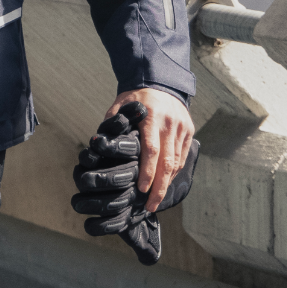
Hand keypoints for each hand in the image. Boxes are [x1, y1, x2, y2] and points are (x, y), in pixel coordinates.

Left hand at [105, 87, 193, 211]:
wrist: (161, 81)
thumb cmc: (136, 98)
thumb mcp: (120, 106)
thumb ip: (111, 126)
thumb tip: (98, 146)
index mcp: (151, 116)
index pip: (151, 150)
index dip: (148, 172)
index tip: (142, 190)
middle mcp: (170, 123)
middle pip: (167, 162)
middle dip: (159, 187)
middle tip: (151, 206)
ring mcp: (182, 127)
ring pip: (177, 162)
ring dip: (167, 183)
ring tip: (157, 200)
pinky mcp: (189, 130)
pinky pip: (182, 156)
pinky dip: (174, 172)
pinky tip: (165, 184)